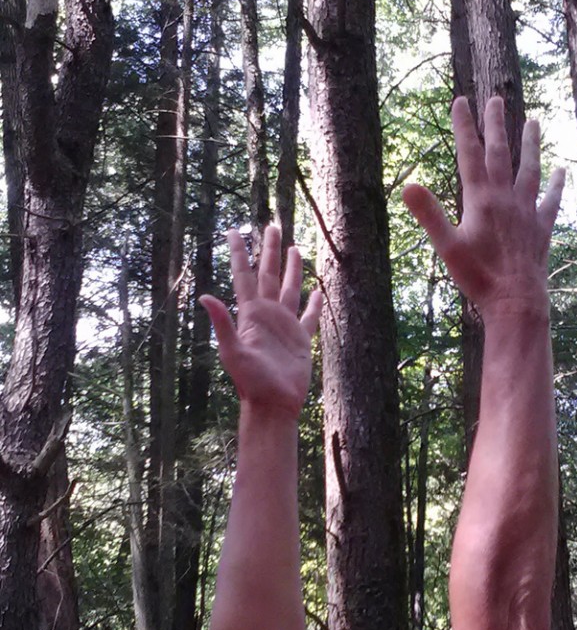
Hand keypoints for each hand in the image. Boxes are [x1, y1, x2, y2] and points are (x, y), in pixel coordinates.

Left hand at [200, 225, 321, 417]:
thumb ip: (222, 324)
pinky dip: (314, 305)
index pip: (244, 275)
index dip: (239, 253)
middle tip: (271, 225)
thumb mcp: (233, 352)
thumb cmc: (251, 382)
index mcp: (250, 314)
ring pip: (290, 289)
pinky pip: (309, 317)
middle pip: (269, 273)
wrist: (273, 404)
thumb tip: (205, 296)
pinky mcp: (301, 340)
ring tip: (295, 248)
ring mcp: (285, 326)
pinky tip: (318, 292)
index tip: (234, 230)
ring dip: (292, 269)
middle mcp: (267, 314)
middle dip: (269, 250)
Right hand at [402, 96, 564, 311]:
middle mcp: (506, 199)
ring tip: (533, 122)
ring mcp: (527, 212)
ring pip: (529, 170)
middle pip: (500, 154)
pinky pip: (550, 200)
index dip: (464, 127)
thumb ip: (429, 214)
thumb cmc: (478, 278)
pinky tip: (561, 171)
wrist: (516, 301)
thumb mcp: (447, 247)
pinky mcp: (541, 228)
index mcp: (481, 200)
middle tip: (494, 100)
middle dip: (495, 125)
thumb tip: (407, 186)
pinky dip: (556, 185)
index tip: (461, 101)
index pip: (470, 155)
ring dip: (530, 145)